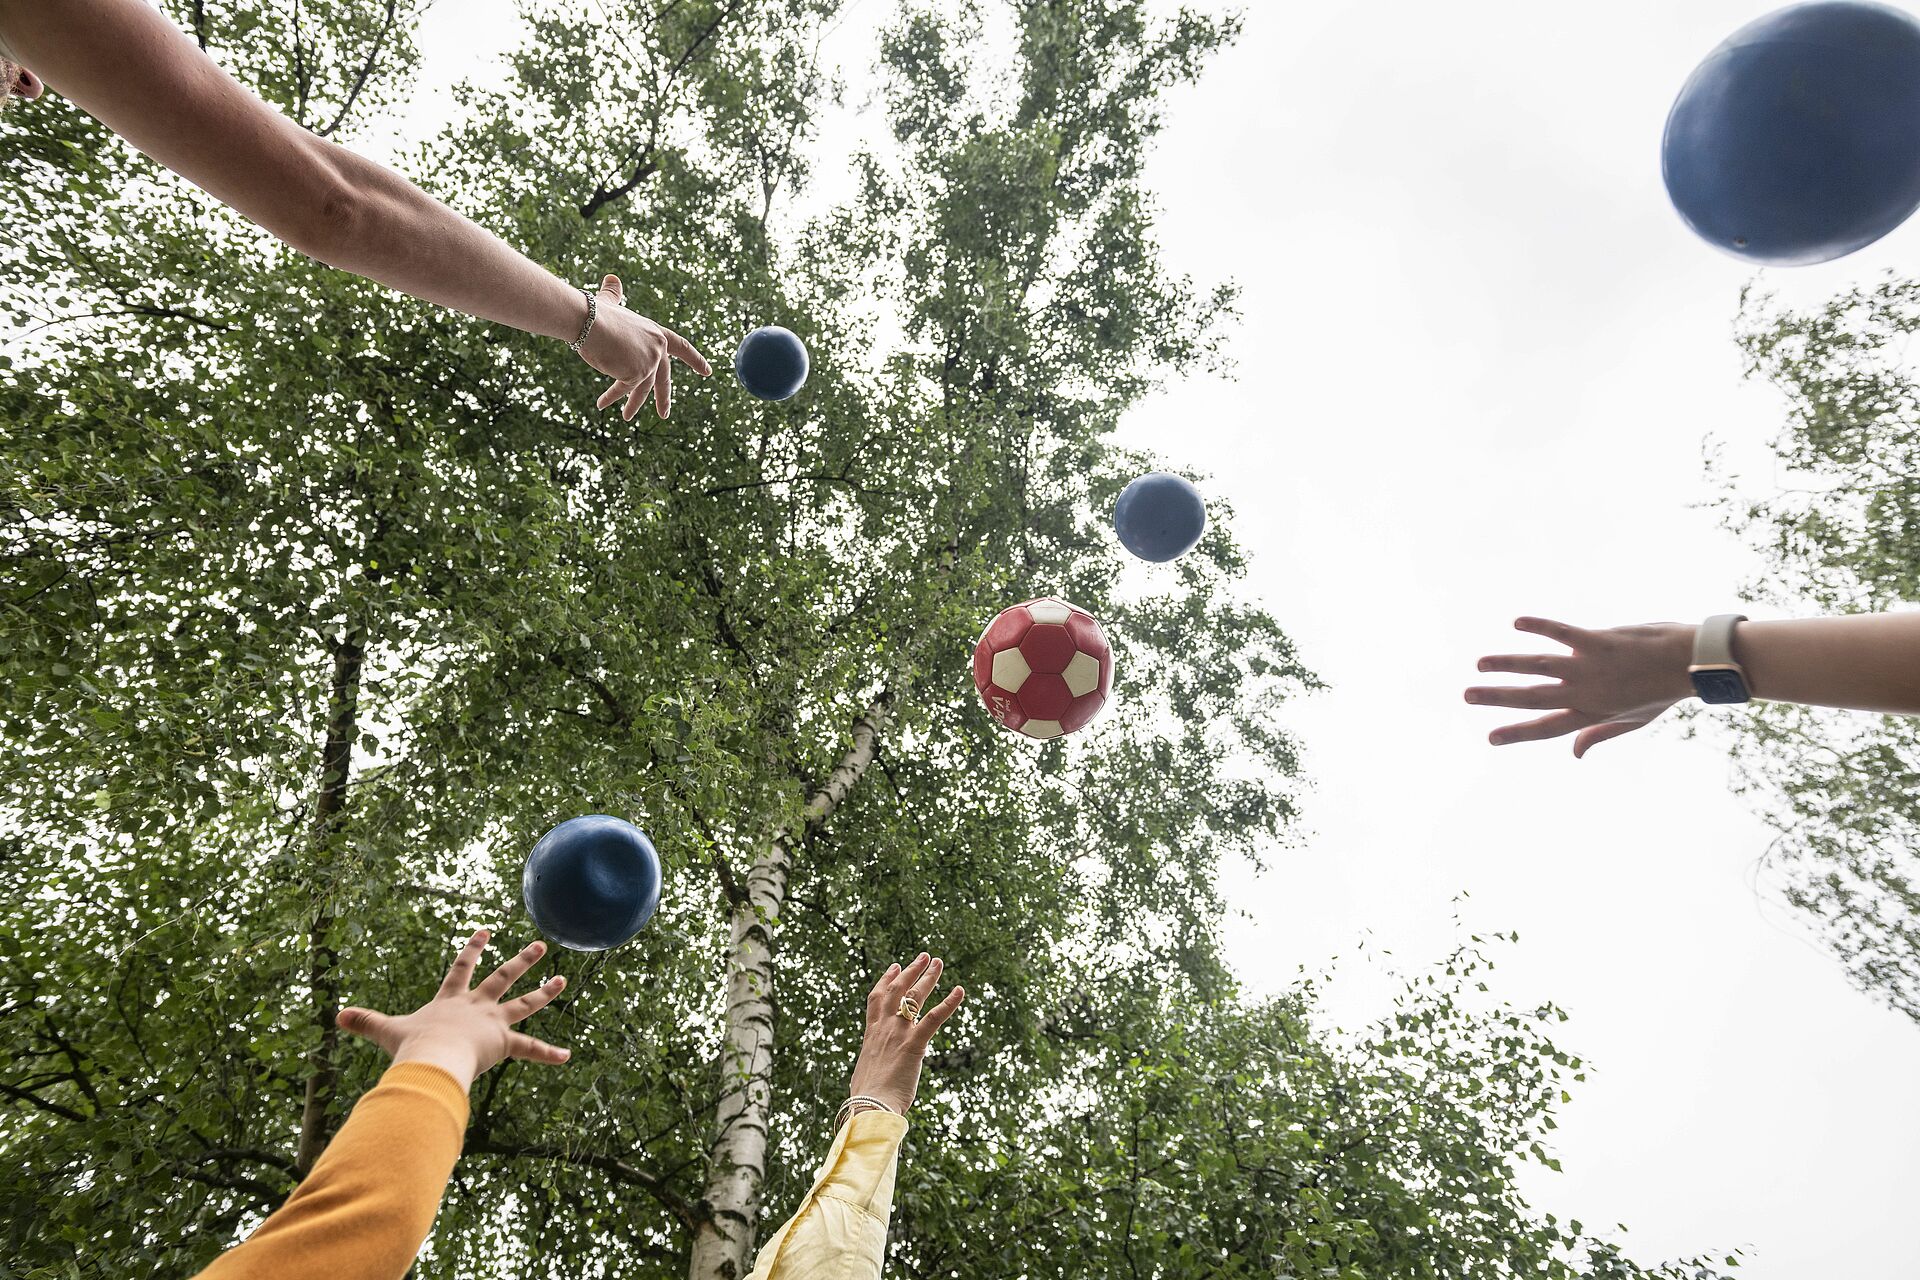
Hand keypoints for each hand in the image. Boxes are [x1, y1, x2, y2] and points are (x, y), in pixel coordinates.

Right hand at [337, 930, 570, 1090]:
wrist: (431, 1059)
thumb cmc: (410, 1046)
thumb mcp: (386, 1031)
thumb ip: (365, 1023)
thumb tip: (336, 1015)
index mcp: (451, 1001)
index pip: (463, 967)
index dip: (473, 948)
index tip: (485, 930)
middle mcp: (476, 1006)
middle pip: (503, 976)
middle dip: (523, 960)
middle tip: (540, 946)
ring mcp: (493, 1022)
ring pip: (525, 1003)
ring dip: (545, 992)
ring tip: (563, 981)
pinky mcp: (504, 1042)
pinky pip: (530, 1049)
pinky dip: (548, 1054)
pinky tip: (567, 1055)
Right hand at [577, 274, 710, 419]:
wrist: (587, 321)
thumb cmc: (595, 312)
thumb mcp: (609, 303)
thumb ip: (614, 294)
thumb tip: (612, 279)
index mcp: (656, 333)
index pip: (681, 347)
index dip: (695, 360)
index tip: (707, 372)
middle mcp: (657, 348)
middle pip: (663, 377)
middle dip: (663, 398)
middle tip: (664, 414)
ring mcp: (649, 362)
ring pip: (641, 389)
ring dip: (632, 405)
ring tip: (627, 417)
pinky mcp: (637, 374)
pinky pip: (623, 390)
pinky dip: (611, 397)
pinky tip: (602, 404)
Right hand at [846, 952, 965, 1115]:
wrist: (869, 1106)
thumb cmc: (867, 1100)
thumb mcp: (866, 1077)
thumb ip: (873, 1070)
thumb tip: (871, 1080)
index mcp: (871, 1035)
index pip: (877, 999)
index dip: (886, 980)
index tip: (895, 966)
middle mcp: (884, 1028)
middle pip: (897, 990)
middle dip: (911, 971)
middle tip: (924, 957)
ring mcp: (898, 1034)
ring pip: (914, 997)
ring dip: (927, 977)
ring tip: (938, 962)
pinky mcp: (914, 1044)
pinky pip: (934, 1018)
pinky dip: (949, 1003)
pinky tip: (959, 991)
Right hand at [1466, 616, 1697, 756]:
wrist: (1692, 662)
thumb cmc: (1663, 692)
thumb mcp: (1634, 721)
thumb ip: (1599, 735)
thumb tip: (1574, 754)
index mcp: (1593, 713)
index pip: (1547, 727)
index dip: (1518, 733)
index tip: (1490, 737)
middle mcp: (1586, 692)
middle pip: (1533, 697)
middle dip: (1498, 697)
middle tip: (1467, 695)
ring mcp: (1590, 667)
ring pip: (1539, 665)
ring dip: (1507, 663)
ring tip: (1481, 663)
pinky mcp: (1598, 641)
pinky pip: (1562, 633)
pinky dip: (1539, 627)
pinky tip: (1517, 623)